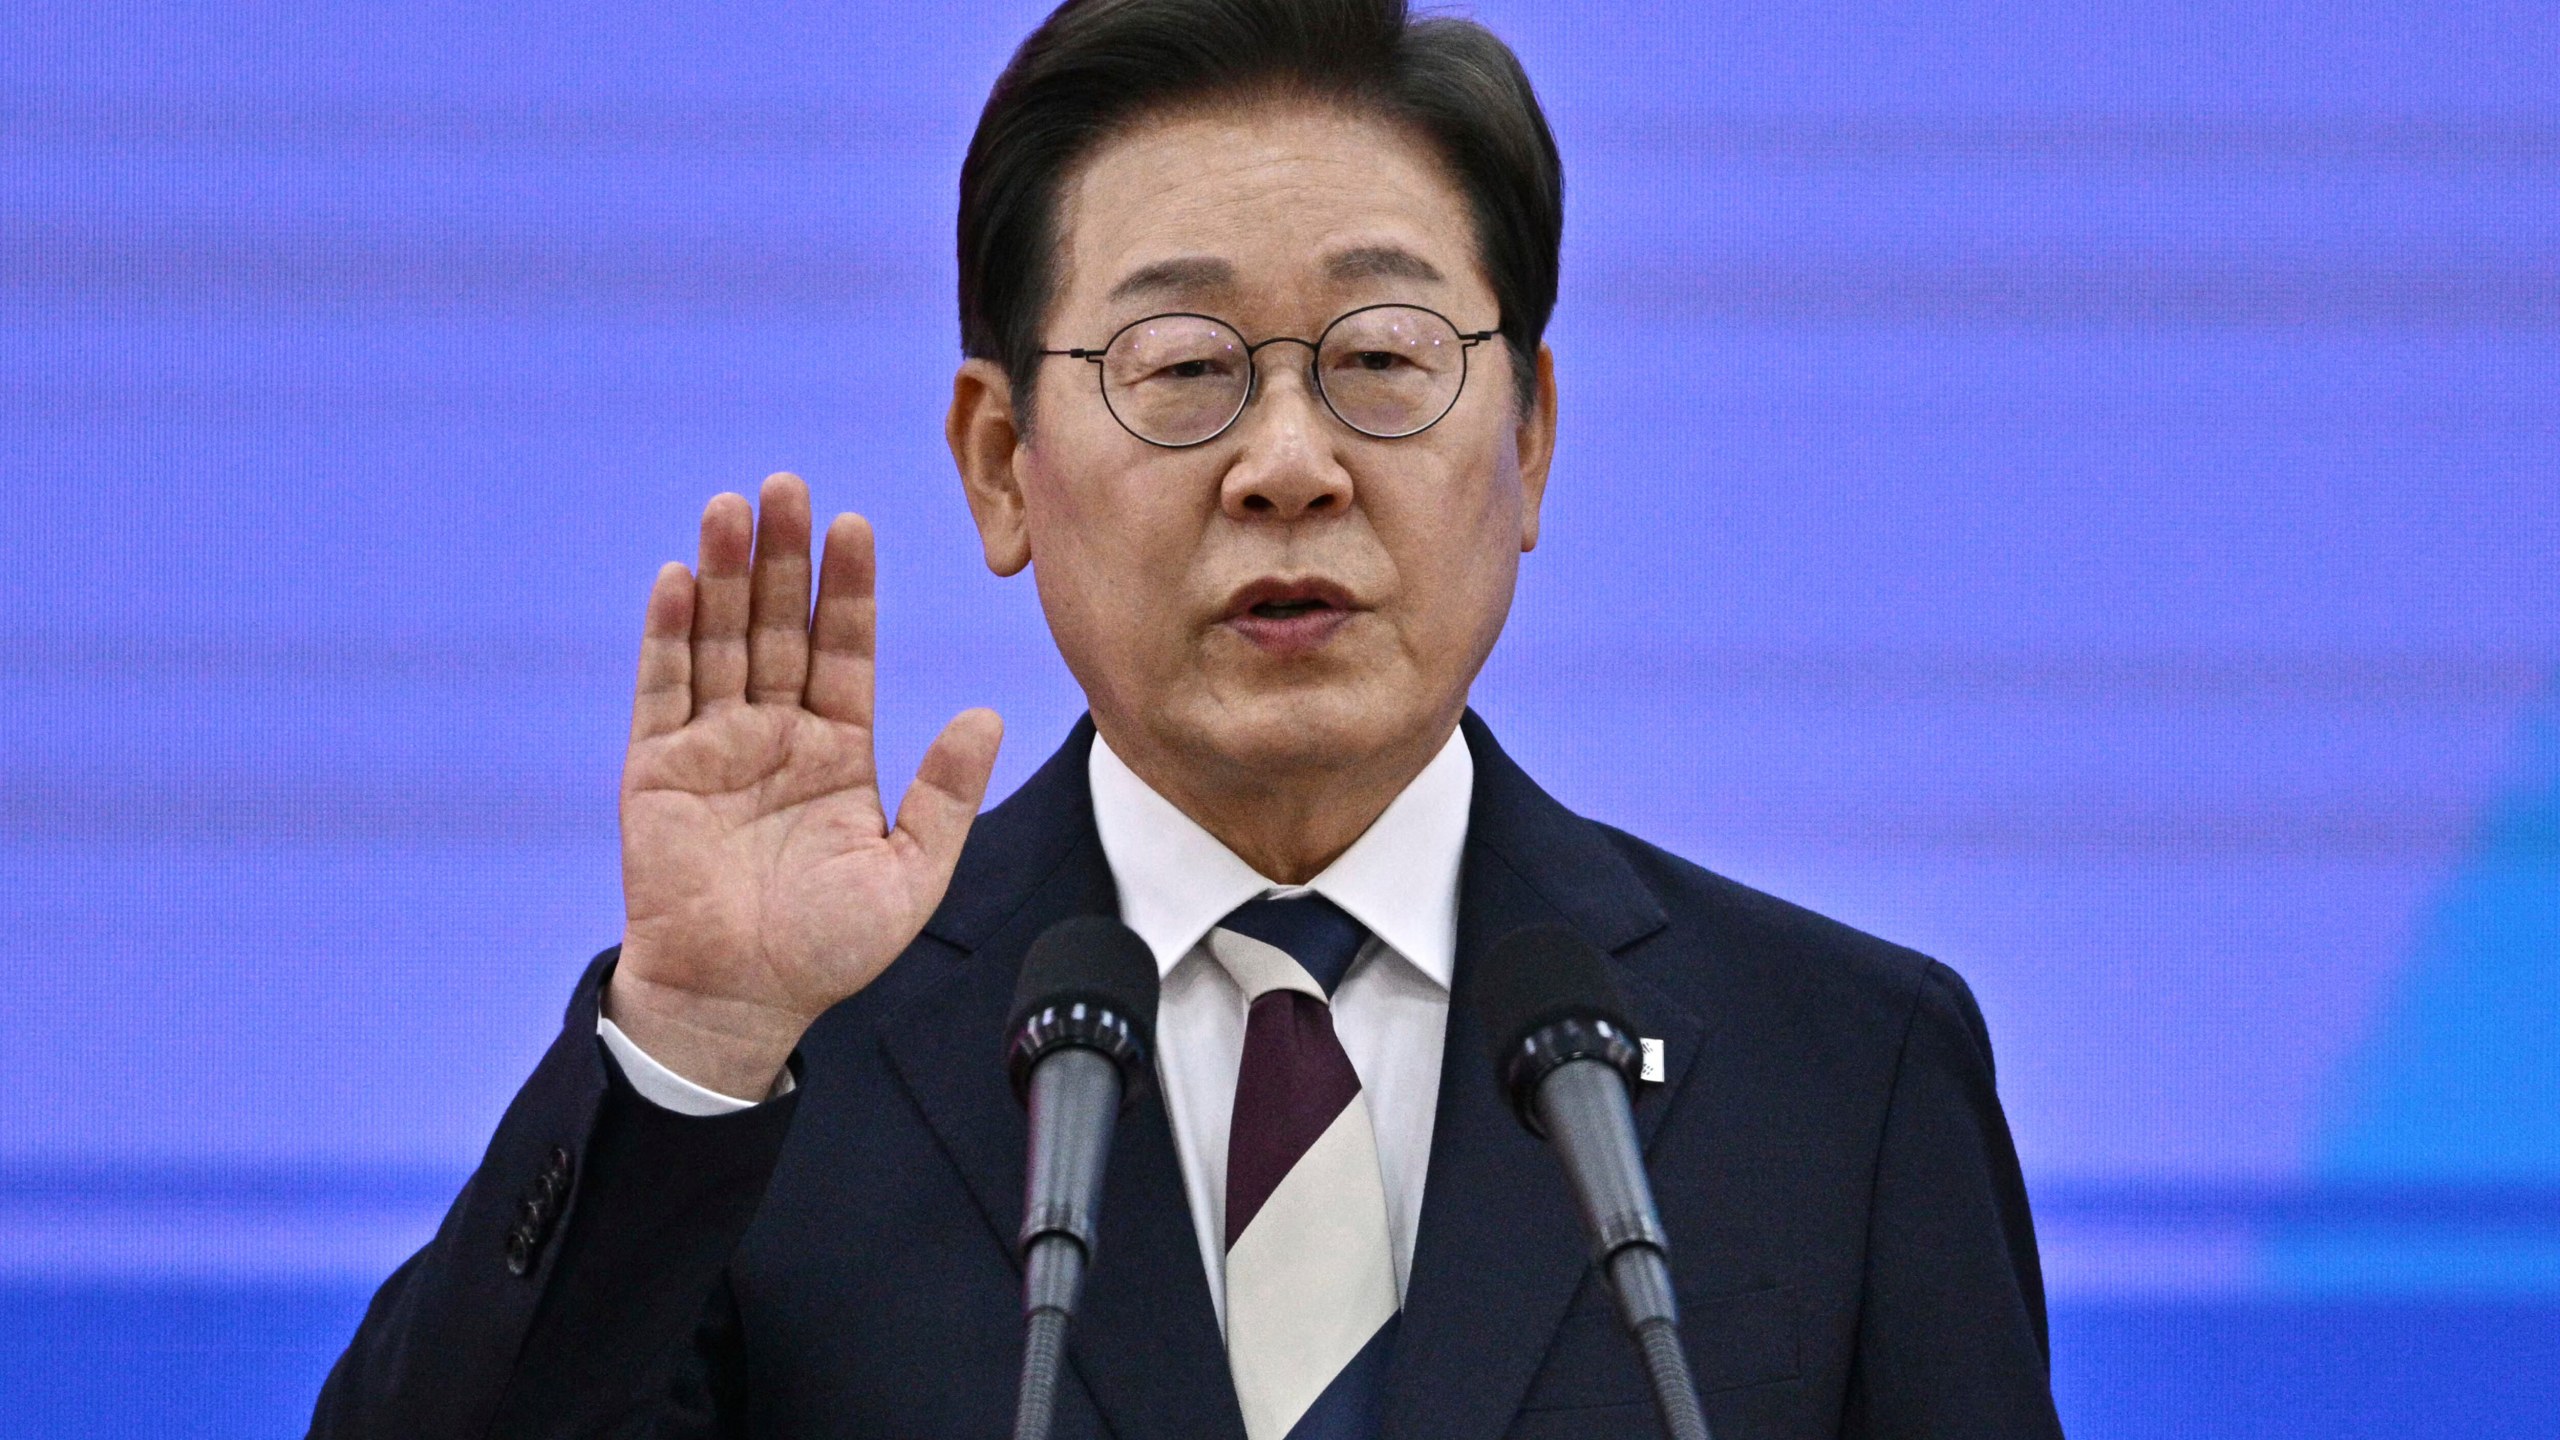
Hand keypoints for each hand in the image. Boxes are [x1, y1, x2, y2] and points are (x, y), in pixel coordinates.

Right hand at [606, 474, 1002, 1097]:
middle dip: (784, 557)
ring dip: (725, 573)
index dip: (848, 588)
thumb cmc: (827, 949)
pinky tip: (678, 578)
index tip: (855, 525)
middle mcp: (775, 733)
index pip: (844, 649)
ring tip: (731, 507)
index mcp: (837, 749)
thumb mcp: (911, 873)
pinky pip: (662, 689)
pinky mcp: (658, 768)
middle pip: (779, 626)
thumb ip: (946, 794)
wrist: (741, 1002)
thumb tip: (986, 716)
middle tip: (787, 485)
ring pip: (719, 640)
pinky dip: (668, 634)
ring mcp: (713, 745)